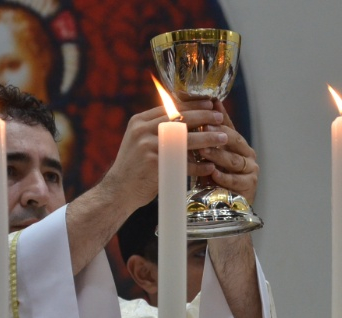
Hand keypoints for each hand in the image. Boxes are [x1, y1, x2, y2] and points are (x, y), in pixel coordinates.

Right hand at [102, 100, 226, 210]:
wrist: (118, 191)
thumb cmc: (134, 167)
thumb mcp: (139, 141)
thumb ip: (156, 129)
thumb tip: (183, 118)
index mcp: (140, 121)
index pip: (170, 106)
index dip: (192, 104)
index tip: (209, 102)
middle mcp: (143, 130)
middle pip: (180, 118)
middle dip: (204, 116)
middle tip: (220, 116)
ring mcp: (148, 146)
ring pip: (186, 139)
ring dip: (207, 138)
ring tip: (223, 138)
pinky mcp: (155, 164)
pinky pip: (184, 164)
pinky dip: (198, 166)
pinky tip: (210, 167)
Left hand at [195, 100, 258, 202]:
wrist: (223, 207)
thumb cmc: (213, 178)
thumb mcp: (206, 156)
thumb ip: (202, 138)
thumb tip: (187, 112)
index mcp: (238, 143)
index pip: (229, 126)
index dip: (219, 117)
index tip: (208, 108)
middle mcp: (247, 153)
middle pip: (234, 140)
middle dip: (219, 133)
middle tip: (204, 127)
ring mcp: (250, 169)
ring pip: (234, 160)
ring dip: (218, 155)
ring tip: (203, 150)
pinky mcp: (250, 185)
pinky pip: (236, 180)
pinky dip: (224, 177)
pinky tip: (213, 173)